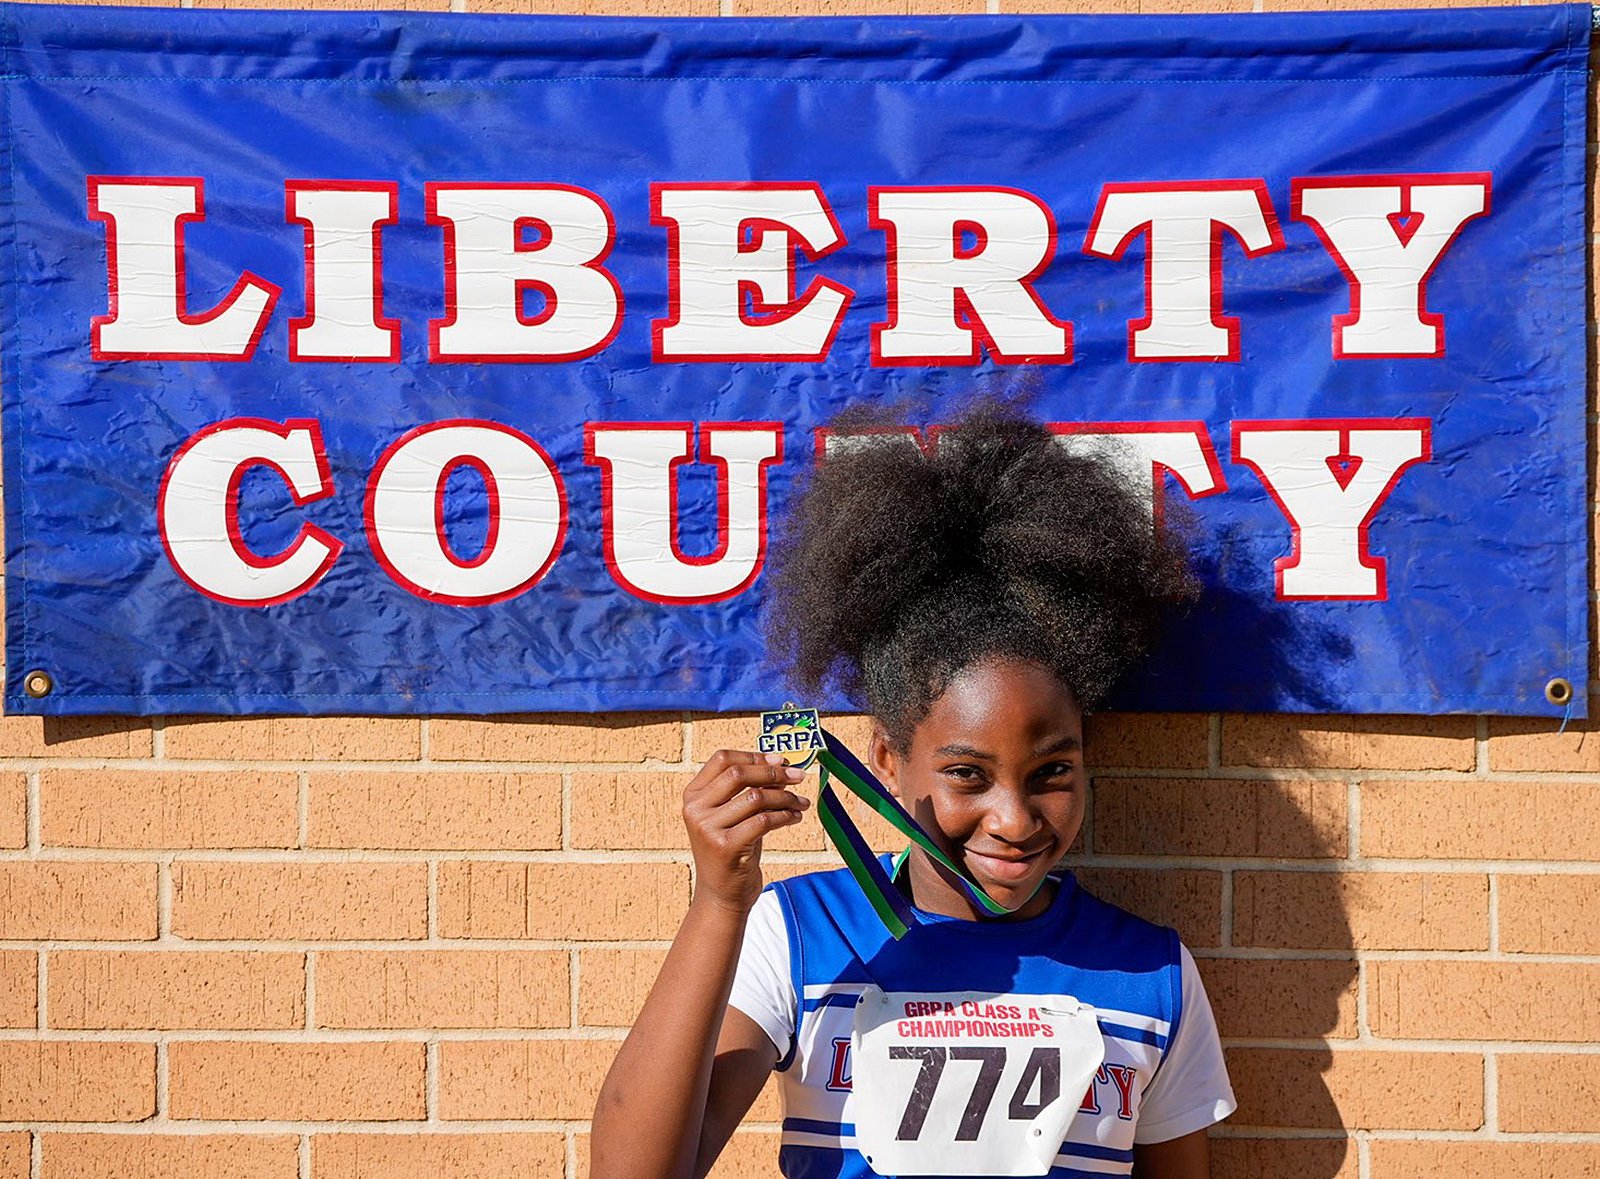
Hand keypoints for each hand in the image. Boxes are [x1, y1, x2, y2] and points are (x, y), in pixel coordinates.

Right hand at [682, 750, 810, 913]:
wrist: (722, 896)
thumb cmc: (733, 850)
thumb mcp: (732, 816)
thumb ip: (747, 790)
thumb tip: (780, 764)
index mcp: (693, 796)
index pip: (722, 759)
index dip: (754, 756)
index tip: (780, 760)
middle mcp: (696, 809)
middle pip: (739, 774)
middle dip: (774, 772)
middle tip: (798, 776)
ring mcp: (708, 829)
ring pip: (755, 797)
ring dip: (785, 797)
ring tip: (800, 803)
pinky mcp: (726, 847)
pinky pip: (764, 821)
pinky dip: (785, 816)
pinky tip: (795, 818)